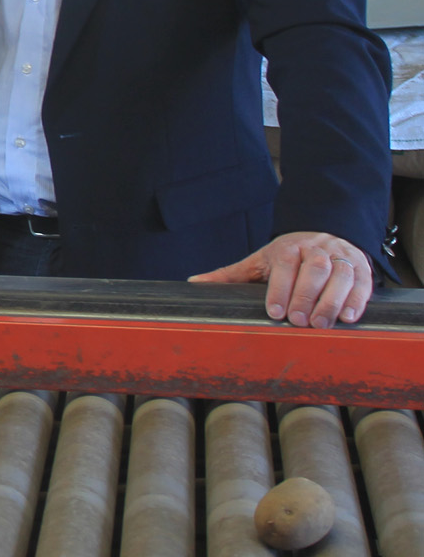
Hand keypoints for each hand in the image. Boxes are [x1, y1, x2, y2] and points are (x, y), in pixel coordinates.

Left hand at [189, 231, 374, 328]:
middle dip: (305, 297)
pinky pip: (362, 283)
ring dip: (331, 301)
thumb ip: (231, 274)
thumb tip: (195, 283)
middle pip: (313, 270)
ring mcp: (341, 257)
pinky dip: (356, 300)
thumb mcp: (259, 261)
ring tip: (321, 324)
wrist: (325, 232)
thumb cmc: (288, 254)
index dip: (280, 289)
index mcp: (288, 247)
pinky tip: (347, 317)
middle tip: (299, 322)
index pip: (284, 265)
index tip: (275, 312)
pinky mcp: (362, 267)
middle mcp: (316, 249)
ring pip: (340, 276)